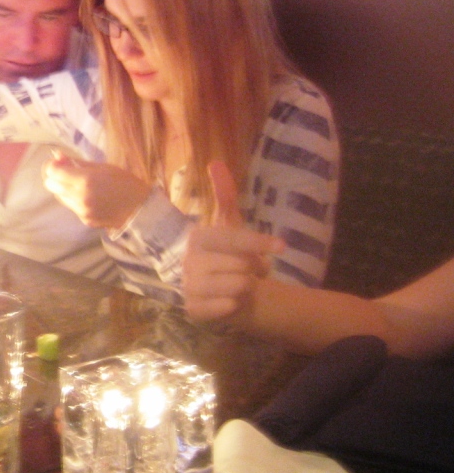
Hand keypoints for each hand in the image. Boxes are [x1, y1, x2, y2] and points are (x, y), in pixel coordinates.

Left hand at [42, 152, 150, 228]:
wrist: (140, 209)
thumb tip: (56, 154)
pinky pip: (72, 207)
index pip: (53, 172)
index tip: (60, 161)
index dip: (53, 165)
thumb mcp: (102, 166)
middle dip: (55, 177)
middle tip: (67, 172)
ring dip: (64, 189)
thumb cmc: (124, 182)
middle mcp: (79, 197)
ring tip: (81, 185)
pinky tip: (90, 196)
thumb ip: (76, 162)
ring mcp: (81, 211)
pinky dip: (75, 200)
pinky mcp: (84, 220)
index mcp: (84, 180)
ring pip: (59, 197)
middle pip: (51, 186)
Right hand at [182, 161, 283, 320]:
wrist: (217, 288)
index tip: (283, 247)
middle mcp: (188, 261)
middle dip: (254, 268)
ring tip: (239, 284)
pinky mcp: (193, 309)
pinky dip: (235, 305)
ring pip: (240, 285)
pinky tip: (229, 301)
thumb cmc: (227, 254)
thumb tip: (215, 162)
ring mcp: (189, 286)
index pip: (235, 238)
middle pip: (243, 265)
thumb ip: (224, 195)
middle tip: (248, 269)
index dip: (260, 243)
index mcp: (197, 238)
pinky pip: (228, 306)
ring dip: (248, 287)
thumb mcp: (230, 224)